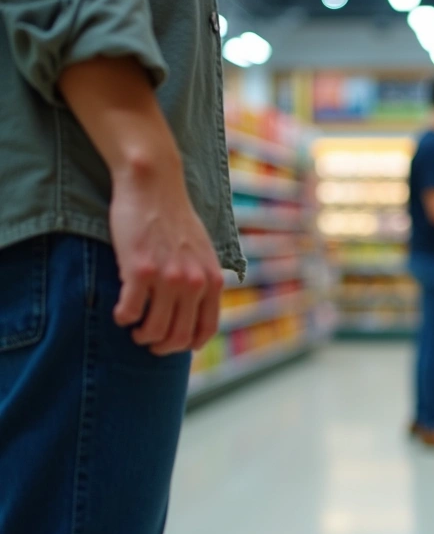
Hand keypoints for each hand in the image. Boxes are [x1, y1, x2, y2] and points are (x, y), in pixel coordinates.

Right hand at [109, 165, 224, 354]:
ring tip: (134, 327)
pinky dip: (122, 318)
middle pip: (178, 337)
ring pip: (153, 331)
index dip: (187, 345)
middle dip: (161, 346)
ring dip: (140, 335)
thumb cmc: (175, 219)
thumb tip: (196, 308)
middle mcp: (194, 283)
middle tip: (147, 340)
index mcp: (212, 280)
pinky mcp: (139, 271)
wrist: (154, 187)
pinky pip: (128, 312)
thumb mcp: (203, 252)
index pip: (205, 330)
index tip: (173, 345)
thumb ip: (202, 279)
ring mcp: (168, 278)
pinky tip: (120, 311)